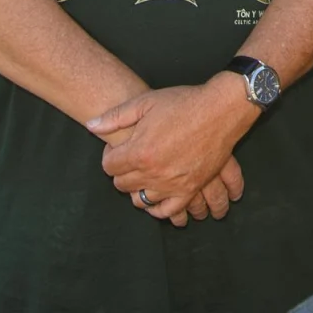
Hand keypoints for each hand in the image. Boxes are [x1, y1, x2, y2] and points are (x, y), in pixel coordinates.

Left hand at [88, 77, 256, 225]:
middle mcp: (153, 173)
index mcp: (139, 152)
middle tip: (132, 158)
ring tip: (144, 175)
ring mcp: (172, 184)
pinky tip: (157, 198)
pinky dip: (158, 209)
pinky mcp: (190, 189)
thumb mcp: (146, 102)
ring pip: (141, 200)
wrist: (221, 110)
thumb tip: (91, 125)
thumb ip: (115, 117)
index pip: (109, 166)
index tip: (119, 148)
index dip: (110, 155)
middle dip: (122, 172)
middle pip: (122, 184)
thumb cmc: (184, 103)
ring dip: (138, 189)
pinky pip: (168, 211)